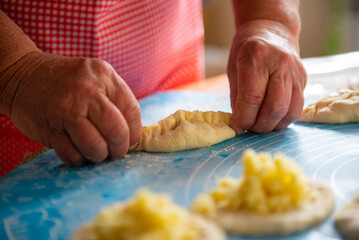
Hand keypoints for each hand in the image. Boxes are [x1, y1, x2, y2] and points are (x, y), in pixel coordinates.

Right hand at [0, 52, 141, 164]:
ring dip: (99, 156)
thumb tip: (133, 137)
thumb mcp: (95, 78)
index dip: (135, 132)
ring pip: (96, 146)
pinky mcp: (50, 128)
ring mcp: (66, 109)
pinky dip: (79, 159)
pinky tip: (78, 151)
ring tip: (96, 152)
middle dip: (120, 148)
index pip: (132, 111)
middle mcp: (87, 90)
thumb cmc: (66, 81)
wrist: (22, 75)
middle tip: (115, 152)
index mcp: (104, 75)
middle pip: (117, 131)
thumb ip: (115, 101)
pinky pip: (72, 154)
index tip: (131, 141)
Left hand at [227, 20, 306, 132]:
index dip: (244, 118)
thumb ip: (237, 96)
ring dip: (273, 125)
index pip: (253, 97)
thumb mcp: (234, 68)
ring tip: (260, 125)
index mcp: (257, 57)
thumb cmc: (247, 50)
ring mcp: (296, 72)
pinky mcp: (304, 80)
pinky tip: (272, 118)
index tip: (237, 126)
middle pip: (275, 107)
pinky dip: (284, 119)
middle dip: (260, 125)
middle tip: (249, 128)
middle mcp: (280, 64)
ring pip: (290, 111)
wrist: (272, 30)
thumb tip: (239, 123)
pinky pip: (297, 107)